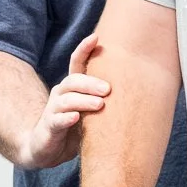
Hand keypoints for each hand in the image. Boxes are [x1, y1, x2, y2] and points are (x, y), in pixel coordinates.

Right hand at [15, 33, 109, 169]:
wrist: (46, 148)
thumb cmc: (74, 127)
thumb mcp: (90, 111)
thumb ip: (104, 99)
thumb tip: (139, 88)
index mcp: (72, 87)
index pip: (76, 63)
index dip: (84, 49)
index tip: (96, 37)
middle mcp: (61, 94)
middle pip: (73, 81)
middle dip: (91, 83)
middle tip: (108, 89)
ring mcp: (53, 110)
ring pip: (66, 100)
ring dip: (83, 100)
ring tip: (99, 104)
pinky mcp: (49, 127)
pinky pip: (57, 120)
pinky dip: (66, 118)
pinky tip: (75, 117)